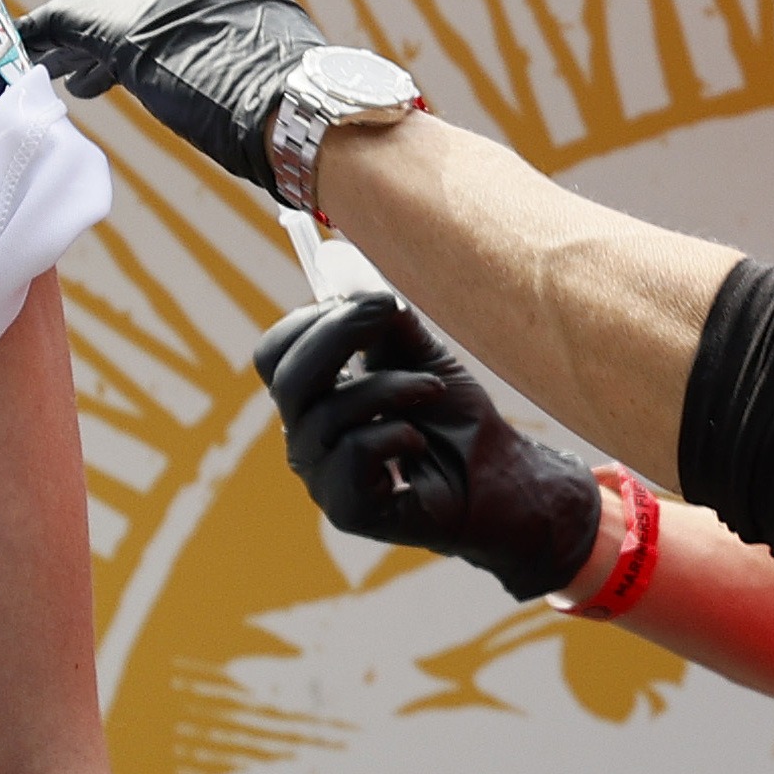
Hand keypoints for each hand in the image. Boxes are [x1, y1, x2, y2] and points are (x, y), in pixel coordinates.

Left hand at [18, 0, 324, 195]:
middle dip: (113, 44)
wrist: (294, 107)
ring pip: (104, 16)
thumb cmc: (299, 106)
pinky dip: (42, 35)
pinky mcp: (121, 26)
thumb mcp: (274, 67)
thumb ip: (244, 60)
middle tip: (86, 77)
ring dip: (79, 48)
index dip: (156, 33)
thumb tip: (233, 89)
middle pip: (139, 6)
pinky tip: (21, 44)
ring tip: (53, 70)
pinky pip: (67, 21)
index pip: (180, 1)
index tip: (142, 58)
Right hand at [255, 292, 602, 596]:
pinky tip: (420, 444)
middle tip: (391, 312)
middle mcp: (307, 437)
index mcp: (314, 399)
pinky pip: (350, 454)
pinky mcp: (345, 510)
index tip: (367, 301)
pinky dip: (394, 435)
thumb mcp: (418, 354)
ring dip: (389, 387)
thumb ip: (381, 317)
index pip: (274, 355)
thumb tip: (339, 264)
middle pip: (285, 378)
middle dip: (339, 334)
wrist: (499, 478)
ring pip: (326, 414)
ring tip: (432, 388)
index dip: (311, 318)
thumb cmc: (455, 419)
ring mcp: (321, 477)